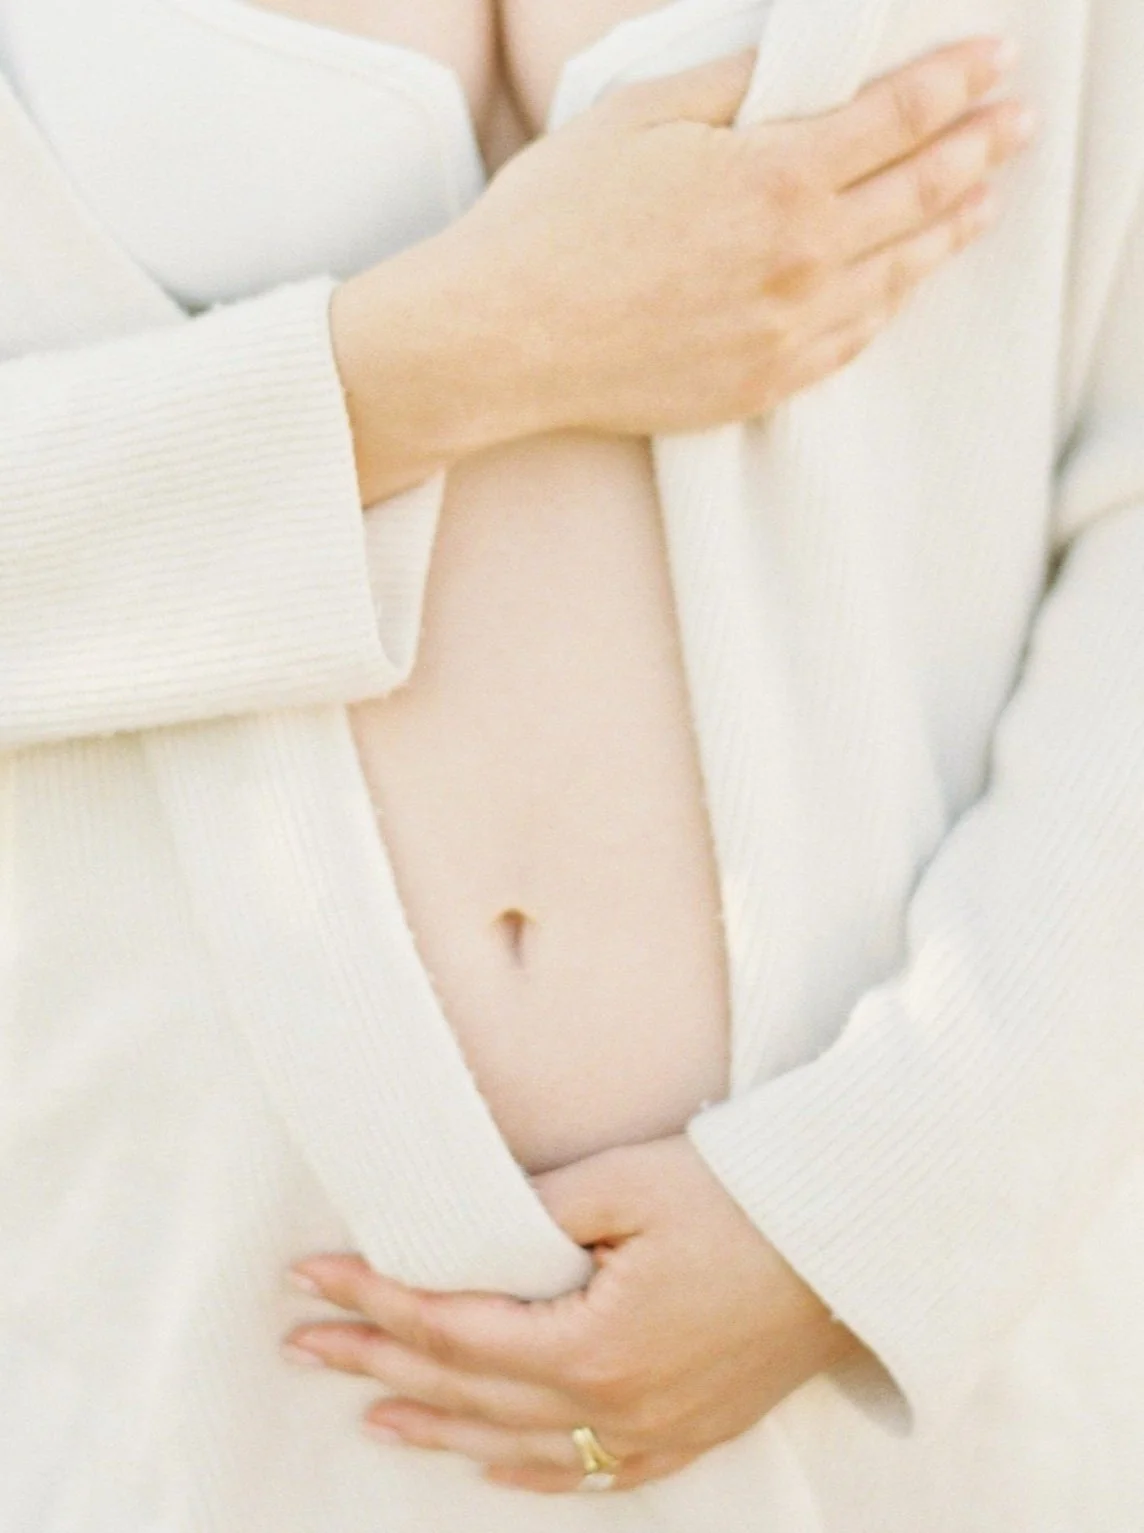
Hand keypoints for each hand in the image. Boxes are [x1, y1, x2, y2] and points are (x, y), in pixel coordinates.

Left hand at [282, 1135, 865, 1492]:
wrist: (848, 1247)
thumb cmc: (741, 1199)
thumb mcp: (630, 1185)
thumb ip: (535, 1212)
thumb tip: (461, 1227)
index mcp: (591, 1343)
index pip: (448, 1326)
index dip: (372, 1300)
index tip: (311, 1278)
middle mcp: (611, 1406)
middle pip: (463, 1387)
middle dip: (374, 1359)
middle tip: (302, 1342)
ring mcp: (648, 1433)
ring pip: (509, 1440)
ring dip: (430, 1420)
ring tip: (365, 1406)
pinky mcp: (682, 1436)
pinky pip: (580, 1472)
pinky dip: (516, 1466)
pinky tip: (482, 1459)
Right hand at [335, 36, 1032, 499]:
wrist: (503, 342)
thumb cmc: (553, 222)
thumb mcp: (638, 114)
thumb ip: (734, 85)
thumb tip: (792, 68)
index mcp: (778, 178)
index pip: (901, 116)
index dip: (956, 80)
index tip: (994, 59)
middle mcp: (803, 261)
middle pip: (920, 194)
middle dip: (979, 150)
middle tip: (1016, 127)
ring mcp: (788, 332)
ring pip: (899, 275)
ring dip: (950, 230)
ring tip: (982, 203)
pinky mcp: (762, 385)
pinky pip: (853, 341)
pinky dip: (891, 302)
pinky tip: (903, 283)